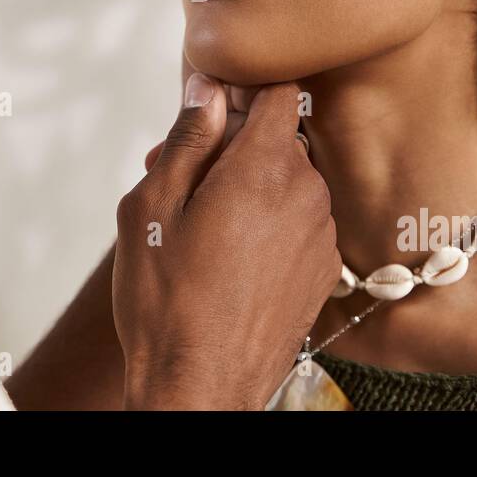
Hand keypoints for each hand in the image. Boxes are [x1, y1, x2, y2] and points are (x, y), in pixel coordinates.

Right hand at [113, 74, 338, 409]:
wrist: (201, 387)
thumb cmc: (167, 302)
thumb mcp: (152, 206)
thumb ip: (187, 138)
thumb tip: (207, 89)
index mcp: (264, 168)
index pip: (279, 89)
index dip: (243, 89)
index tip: (210, 109)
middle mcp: (307, 194)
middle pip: (278, 138)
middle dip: (233, 146)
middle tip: (180, 177)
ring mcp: (322, 235)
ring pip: (288, 182)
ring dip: (250, 187)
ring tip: (199, 225)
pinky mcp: (324, 270)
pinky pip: (298, 222)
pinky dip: (269, 225)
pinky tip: (228, 258)